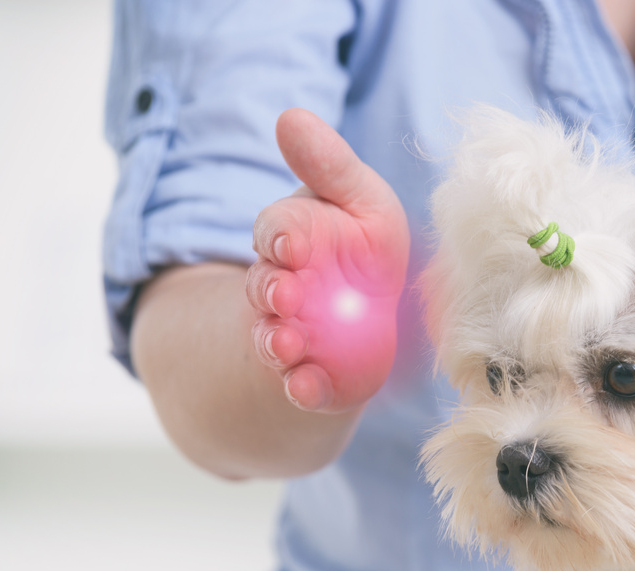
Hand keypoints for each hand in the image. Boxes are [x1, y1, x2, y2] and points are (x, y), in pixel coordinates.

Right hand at [246, 109, 410, 412]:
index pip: (278, 231)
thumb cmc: (364, 249)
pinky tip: (306, 389)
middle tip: (284, 293)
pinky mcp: (316, 379)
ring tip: (287, 344)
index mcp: (293, 239)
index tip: (290, 242)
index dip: (281, 236)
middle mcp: (283, 288)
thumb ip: (329, 166)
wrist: (368, 319)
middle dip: (272, 290)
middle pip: (266, 288)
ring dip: (278, 342)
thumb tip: (291, 117)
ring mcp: (293, 335)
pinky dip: (301, 389)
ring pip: (274, 339)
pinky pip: (302, 387)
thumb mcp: (360, 200)